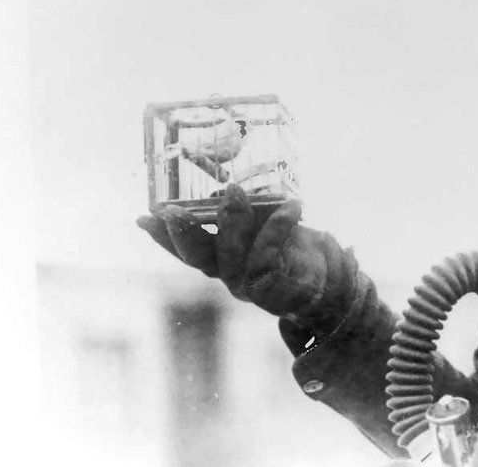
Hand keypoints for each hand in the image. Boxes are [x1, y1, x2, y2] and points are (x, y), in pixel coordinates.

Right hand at [136, 184, 356, 331]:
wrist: (334, 278)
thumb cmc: (296, 244)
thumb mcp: (268, 218)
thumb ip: (245, 207)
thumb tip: (224, 185)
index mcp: (222, 259)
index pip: (186, 249)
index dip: (163, 236)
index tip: (143, 217)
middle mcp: (230, 275)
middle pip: (198, 259)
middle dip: (183, 233)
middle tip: (173, 209)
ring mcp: (250, 288)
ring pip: (229, 259)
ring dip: (231, 222)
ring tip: (234, 192)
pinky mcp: (275, 292)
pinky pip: (265, 260)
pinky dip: (277, 228)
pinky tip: (293, 206)